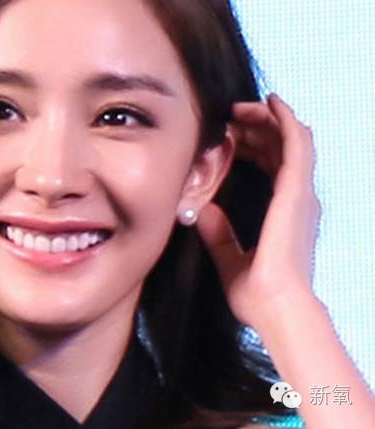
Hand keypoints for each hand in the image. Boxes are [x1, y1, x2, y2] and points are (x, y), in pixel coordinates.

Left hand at [196, 94, 320, 327]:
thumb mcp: (229, 257)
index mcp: (284, 212)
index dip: (249, 145)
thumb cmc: (256, 292)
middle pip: (278, 147)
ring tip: (241, 108)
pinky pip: (297, 143)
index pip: (269, 164)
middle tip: (229, 117)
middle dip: (254, 128)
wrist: (274, 307)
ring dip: (266, 119)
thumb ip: (218, 233)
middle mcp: (297, 198)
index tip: (225, 136)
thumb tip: (202, 210)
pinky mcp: (298, 191)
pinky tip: (269, 102)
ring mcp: (300, 193)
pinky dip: (285, 120)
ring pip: (288, 139)